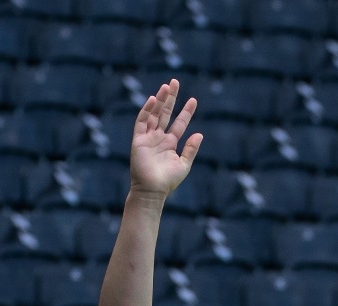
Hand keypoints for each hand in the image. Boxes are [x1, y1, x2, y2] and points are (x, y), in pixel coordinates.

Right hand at [130, 79, 201, 198]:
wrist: (152, 190)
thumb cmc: (168, 181)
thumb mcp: (184, 164)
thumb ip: (191, 149)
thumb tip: (199, 134)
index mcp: (170, 144)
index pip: (179, 123)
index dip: (186, 112)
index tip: (193, 100)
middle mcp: (158, 138)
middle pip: (165, 114)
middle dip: (170, 99)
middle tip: (175, 82)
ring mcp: (148, 138)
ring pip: (153, 114)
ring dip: (160, 100)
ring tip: (167, 86)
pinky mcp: (138, 140)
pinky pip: (141, 122)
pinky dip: (146, 110)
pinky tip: (154, 99)